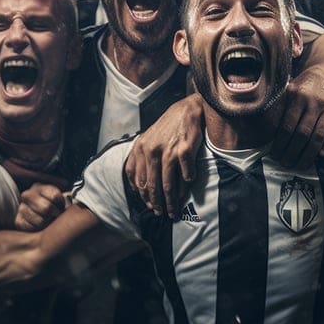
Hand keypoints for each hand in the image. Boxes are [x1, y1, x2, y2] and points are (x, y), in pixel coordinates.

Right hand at [15, 182, 68, 231]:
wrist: (39, 214)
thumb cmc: (53, 204)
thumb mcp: (59, 196)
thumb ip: (65, 196)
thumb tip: (69, 199)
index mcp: (39, 186)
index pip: (54, 196)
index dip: (61, 203)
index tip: (62, 205)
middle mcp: (27, 195)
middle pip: (46, 208)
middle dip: (55, 214)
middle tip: (57, 215)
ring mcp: (21, 208)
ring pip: (40, 220)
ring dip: (48, 223)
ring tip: (50, 221)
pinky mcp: (18, 221)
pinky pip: (31, 228)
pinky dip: (39, 229)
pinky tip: (42, 226)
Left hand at [125, 93, 203, 218]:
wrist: (187, 110)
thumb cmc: (168, 127)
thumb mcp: (148, 139)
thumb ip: (142, 159)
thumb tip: (140, 187)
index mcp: (140, 148)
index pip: (136, 179)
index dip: (142, 196)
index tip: (148, 205)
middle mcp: (152, 150)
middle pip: (152, 186)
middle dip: (156, 204)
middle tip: (161, 214)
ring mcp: (169, 151)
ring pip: (167, 185)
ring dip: (171, 202)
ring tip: (174, 211)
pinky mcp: (185, 151)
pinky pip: (186, 176)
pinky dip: (186, 186)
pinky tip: (187, 190)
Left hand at [271, 66, 323, 168]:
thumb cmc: (302, 87)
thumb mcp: (289, 90)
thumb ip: (280, 107)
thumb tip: (266, 132)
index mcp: (297, 96)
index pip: (288, 125)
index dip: (281, 143)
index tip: (275, 154)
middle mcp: (314, 101)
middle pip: (303, 133)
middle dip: (293, 152)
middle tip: (285, 164)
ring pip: (318, 136)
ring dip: (309, 154)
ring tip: (300, 165)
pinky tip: (319, 155)